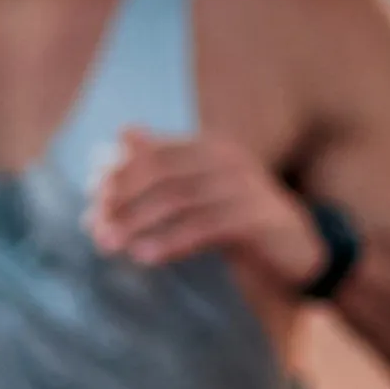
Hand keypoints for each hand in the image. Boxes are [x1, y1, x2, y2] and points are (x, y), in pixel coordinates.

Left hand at [88, 127, 328, 290]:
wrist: (299, 249)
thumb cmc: (240, 220)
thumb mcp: (200, 191)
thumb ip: (164, 164)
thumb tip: (123, 132)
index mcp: (210, 148)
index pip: (155, 154)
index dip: (120, 173)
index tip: (90, 198)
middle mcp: (227, 160)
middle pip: (162, 174)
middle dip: (122, 200)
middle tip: (94, 227)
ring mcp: (245, 186)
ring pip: (179, 200)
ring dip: (137, 222)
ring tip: (109, 244)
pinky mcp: (256, 218)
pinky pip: (205, 227)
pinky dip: (170, 240)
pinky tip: (144, 256)